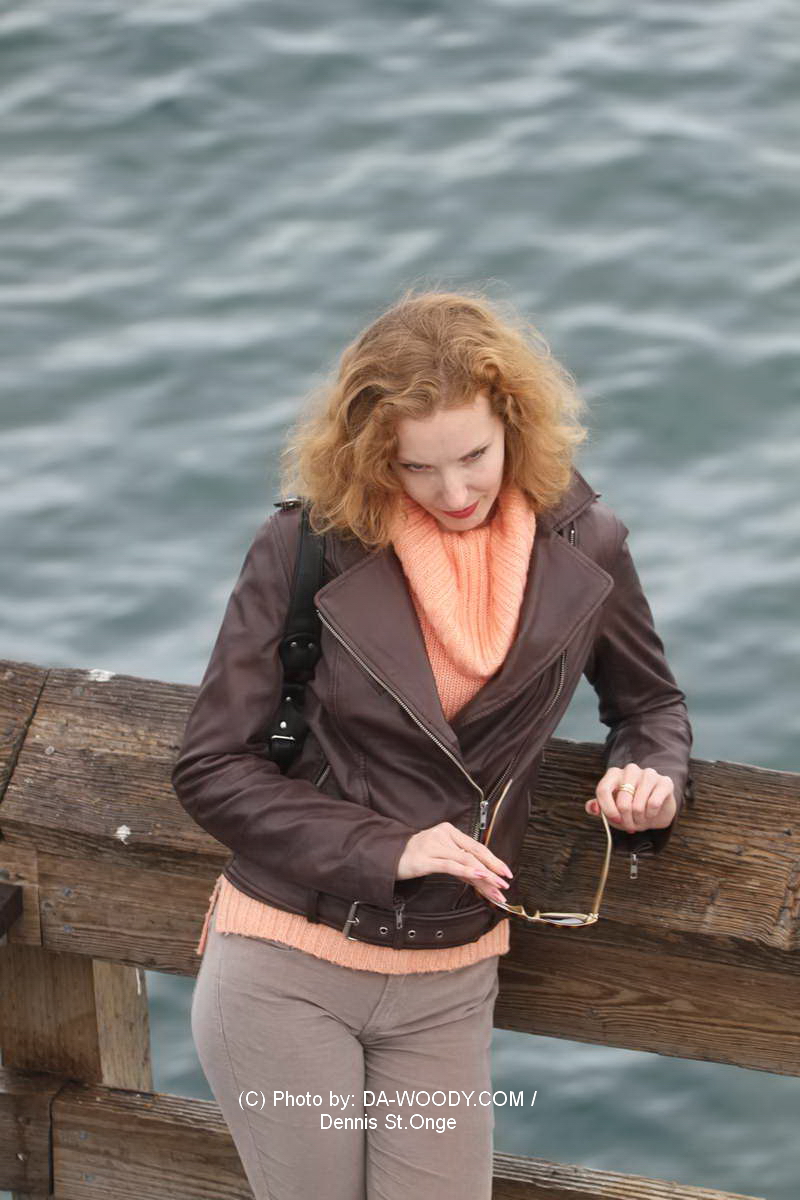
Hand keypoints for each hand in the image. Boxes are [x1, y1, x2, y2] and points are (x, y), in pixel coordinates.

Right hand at [396, 822, 512, 906]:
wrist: (389, 856)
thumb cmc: (417, 856)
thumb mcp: (442, 857)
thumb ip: (461, 865)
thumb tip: (484, 878)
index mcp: (449, 831)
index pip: (476, 846)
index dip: (493, 859)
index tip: (506, 872)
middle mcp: (443, 835)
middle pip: (473, 852)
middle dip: (492, 869)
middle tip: (505, 883)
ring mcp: (434, 845)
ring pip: (465, 860)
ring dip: (484, 875)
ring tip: (496, 888)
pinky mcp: (425, 858)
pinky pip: (450, 865)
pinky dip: (466, 870)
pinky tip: (479, 875)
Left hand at [584, 764, 676, 833]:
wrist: (655, 810)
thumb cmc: (629, 808)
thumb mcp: (610, 810)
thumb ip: (596, 807)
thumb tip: (592, 807)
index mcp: (613, 774)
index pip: (603, 790)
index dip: (607, 809)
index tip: (615, 820)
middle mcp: (630, 770)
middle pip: (622, 802)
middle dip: (626, 820)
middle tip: (630, 825)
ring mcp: (648, 774)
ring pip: (638, 806)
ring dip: (639, 819)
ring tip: (641, 819)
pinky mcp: (665, 782)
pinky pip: (654, 804)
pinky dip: (651, 815)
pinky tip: (652, 813)